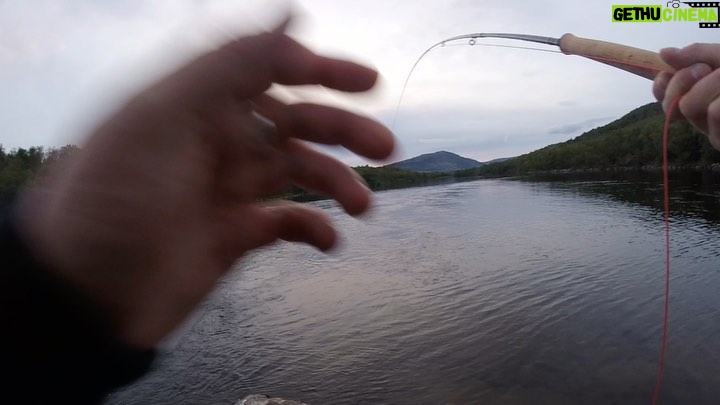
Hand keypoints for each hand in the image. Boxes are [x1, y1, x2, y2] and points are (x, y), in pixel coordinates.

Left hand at [14, 25, 394, 348]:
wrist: (84, 296)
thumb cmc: (112, 200)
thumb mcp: (160, 118)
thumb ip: (227, 66)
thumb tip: (292, 20)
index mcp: (198, 104)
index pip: (270, 70)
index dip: (321, 71)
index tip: (368, 84)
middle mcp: (217, 140)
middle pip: (296, 122)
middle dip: (343, 130)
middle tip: (385, 148)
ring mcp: (228, 188)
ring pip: (298, 172)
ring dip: (337, 182)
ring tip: (363, 206)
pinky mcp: (234, 234)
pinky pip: (286, 223)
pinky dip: (314, 228)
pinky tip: (328, 239)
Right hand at [653, 43, 719, 148]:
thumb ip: (696, 53)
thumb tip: (663, 53)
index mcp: (699, 98)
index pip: (663, 97)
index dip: (660, 86)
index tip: (666, 73)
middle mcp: (703, 118)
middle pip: (671, 103)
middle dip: (684, 80)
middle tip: (705, 69)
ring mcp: (713, 134)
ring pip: (690, 106)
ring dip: (712, 83)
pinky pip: (714, 111)